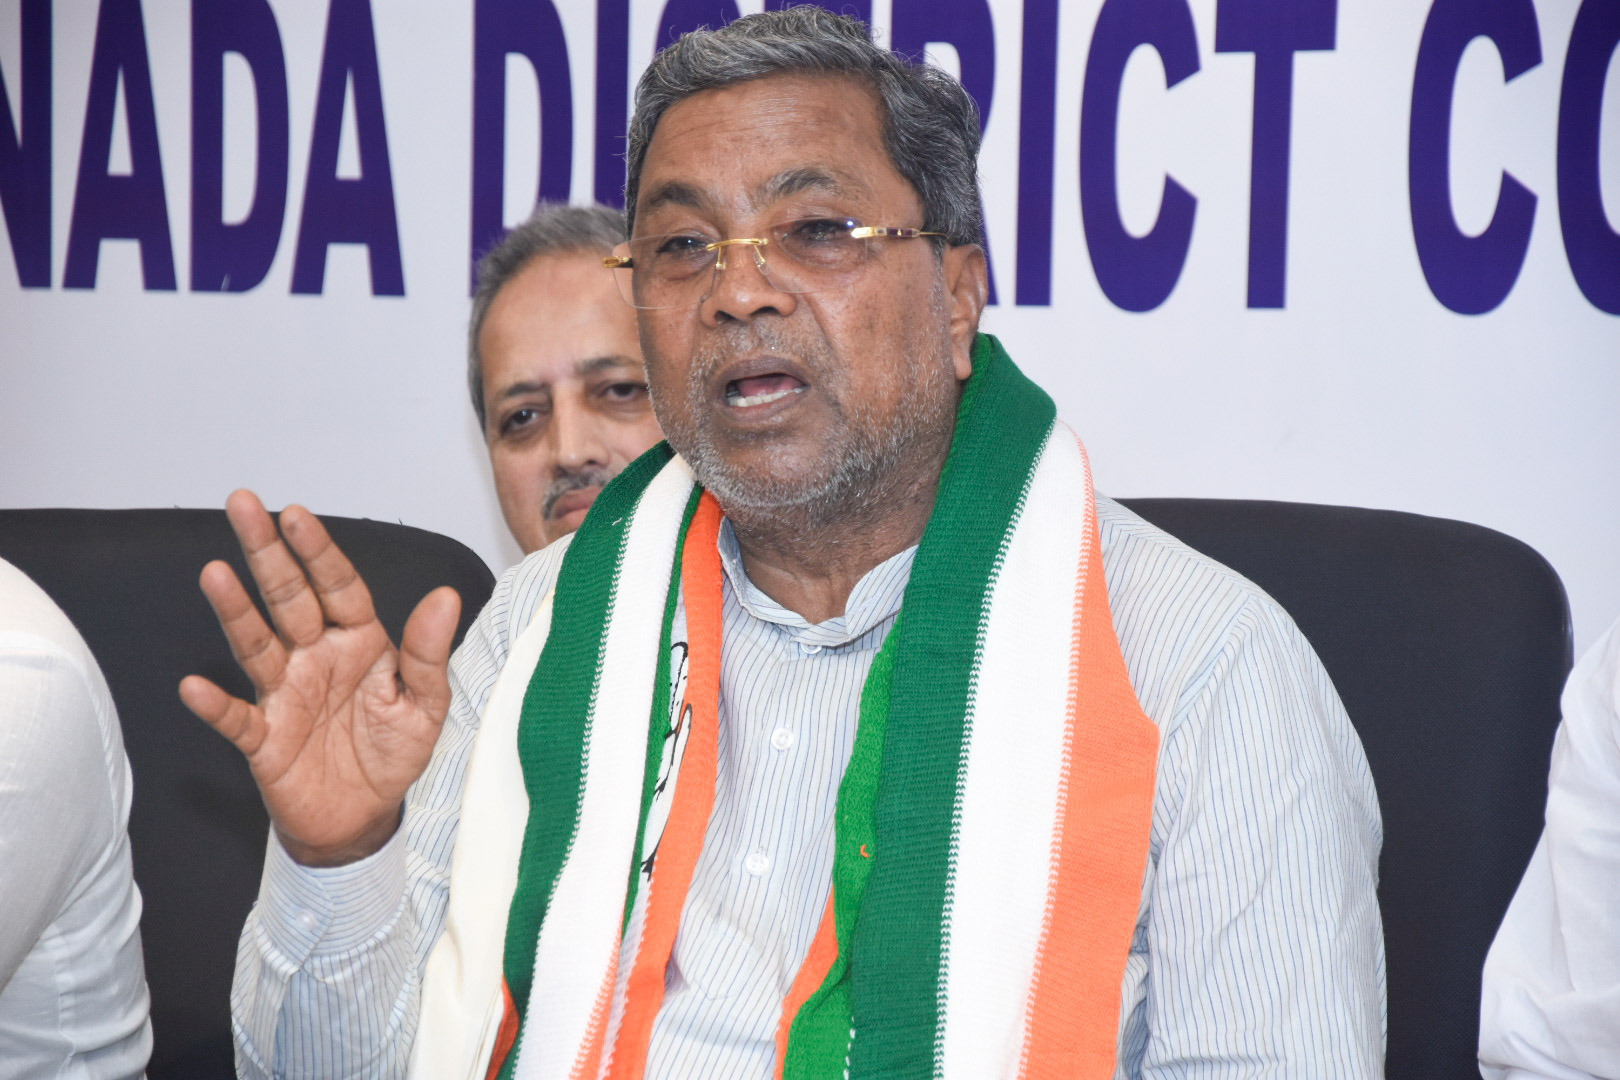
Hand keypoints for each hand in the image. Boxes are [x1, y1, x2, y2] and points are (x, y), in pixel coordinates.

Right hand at [180, 490, 460, 866]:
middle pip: (288, 598)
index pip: (337, 586)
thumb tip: (446, 595)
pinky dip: (215, 705)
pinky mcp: (265, 740)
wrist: (365, 818)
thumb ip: (429, 653)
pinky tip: (195, 686)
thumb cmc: (392, 753)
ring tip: (216, 573)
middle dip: (267, 552)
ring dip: (236, 611)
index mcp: (358, 642)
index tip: (297, 514)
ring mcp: (285, 695)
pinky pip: (237, 719)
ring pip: (256, 645)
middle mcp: (315, 658)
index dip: (318, 551)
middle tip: (243, 504)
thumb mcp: (426, 705)